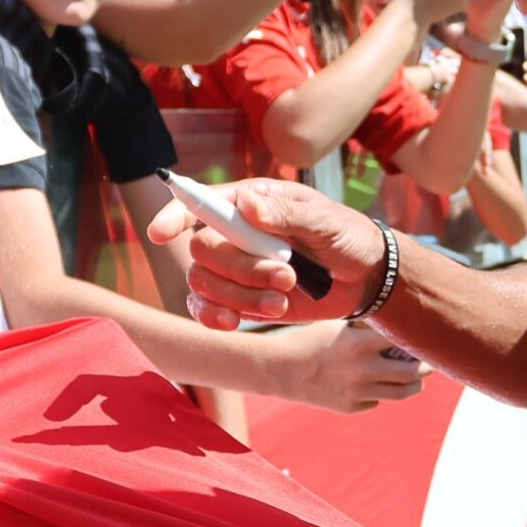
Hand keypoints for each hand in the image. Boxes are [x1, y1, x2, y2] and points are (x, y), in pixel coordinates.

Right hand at [145, 178, 386, 327]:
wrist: (364, 278)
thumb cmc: (347, 237)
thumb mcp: (325, 221)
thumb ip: (287, 214)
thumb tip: (248, 203)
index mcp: (251, 202)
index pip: (200, 202)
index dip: (175, 215)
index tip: (161, 234)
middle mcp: (234, 232)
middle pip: (203, 250)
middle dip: (241, 269)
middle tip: (287, 276)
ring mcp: (234, 268)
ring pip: (205, 283)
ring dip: (241, 296)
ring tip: (284, 300)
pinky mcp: (238, 299)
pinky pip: (205, 309)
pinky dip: (214, 317)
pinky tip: (234, 323)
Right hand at [258, 322, 429, 412]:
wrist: (280, 370)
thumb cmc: (310, 340)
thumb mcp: (338, 325)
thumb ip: (367, 326)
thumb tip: (398, 324)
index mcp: (359, 344)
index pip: (403, 341)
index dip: (417, 338)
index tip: (424, 335)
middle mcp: (362, 371)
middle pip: (412, 373)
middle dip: (426, 366)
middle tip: (429, 361)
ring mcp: (357, 392)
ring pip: (400, 393)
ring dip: (414, 385)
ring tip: (417, 379)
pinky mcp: (350, 407)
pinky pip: (376, 400)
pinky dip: (380, 392)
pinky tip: (373, 383)